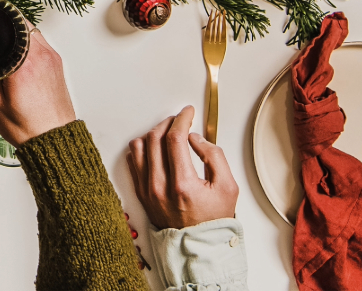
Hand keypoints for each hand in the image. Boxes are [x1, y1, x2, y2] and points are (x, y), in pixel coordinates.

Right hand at [0, 28, 75, 146]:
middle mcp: (41, 57)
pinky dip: (29, 42)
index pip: (9, 28)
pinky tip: (20, 54)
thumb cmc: (28, 127)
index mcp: (23, 66)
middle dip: (7, 26)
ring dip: (19, 33)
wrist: (54, 140)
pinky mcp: (58, 63)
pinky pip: (41, 42)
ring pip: (33, 31)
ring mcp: (52, 59)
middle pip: (22, 24)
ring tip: (7, 46)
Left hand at [127, 105, 238, 229]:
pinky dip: (142, 148)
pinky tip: (154, 147)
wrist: (198, 248)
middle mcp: (160, 186)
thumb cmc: (214, 220)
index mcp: (182, 184)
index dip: (181, 119)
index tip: (188, 112)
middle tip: (179, 120)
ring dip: (153, 134)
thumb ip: (214, 156)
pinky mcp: (141, 194)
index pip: (175, 138)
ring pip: (139, 147)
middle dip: (168, 123)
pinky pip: (133, 161)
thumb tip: (195, 138)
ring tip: (167, 133)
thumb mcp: (228, 188)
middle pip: (155, 138)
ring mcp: (147, 190)